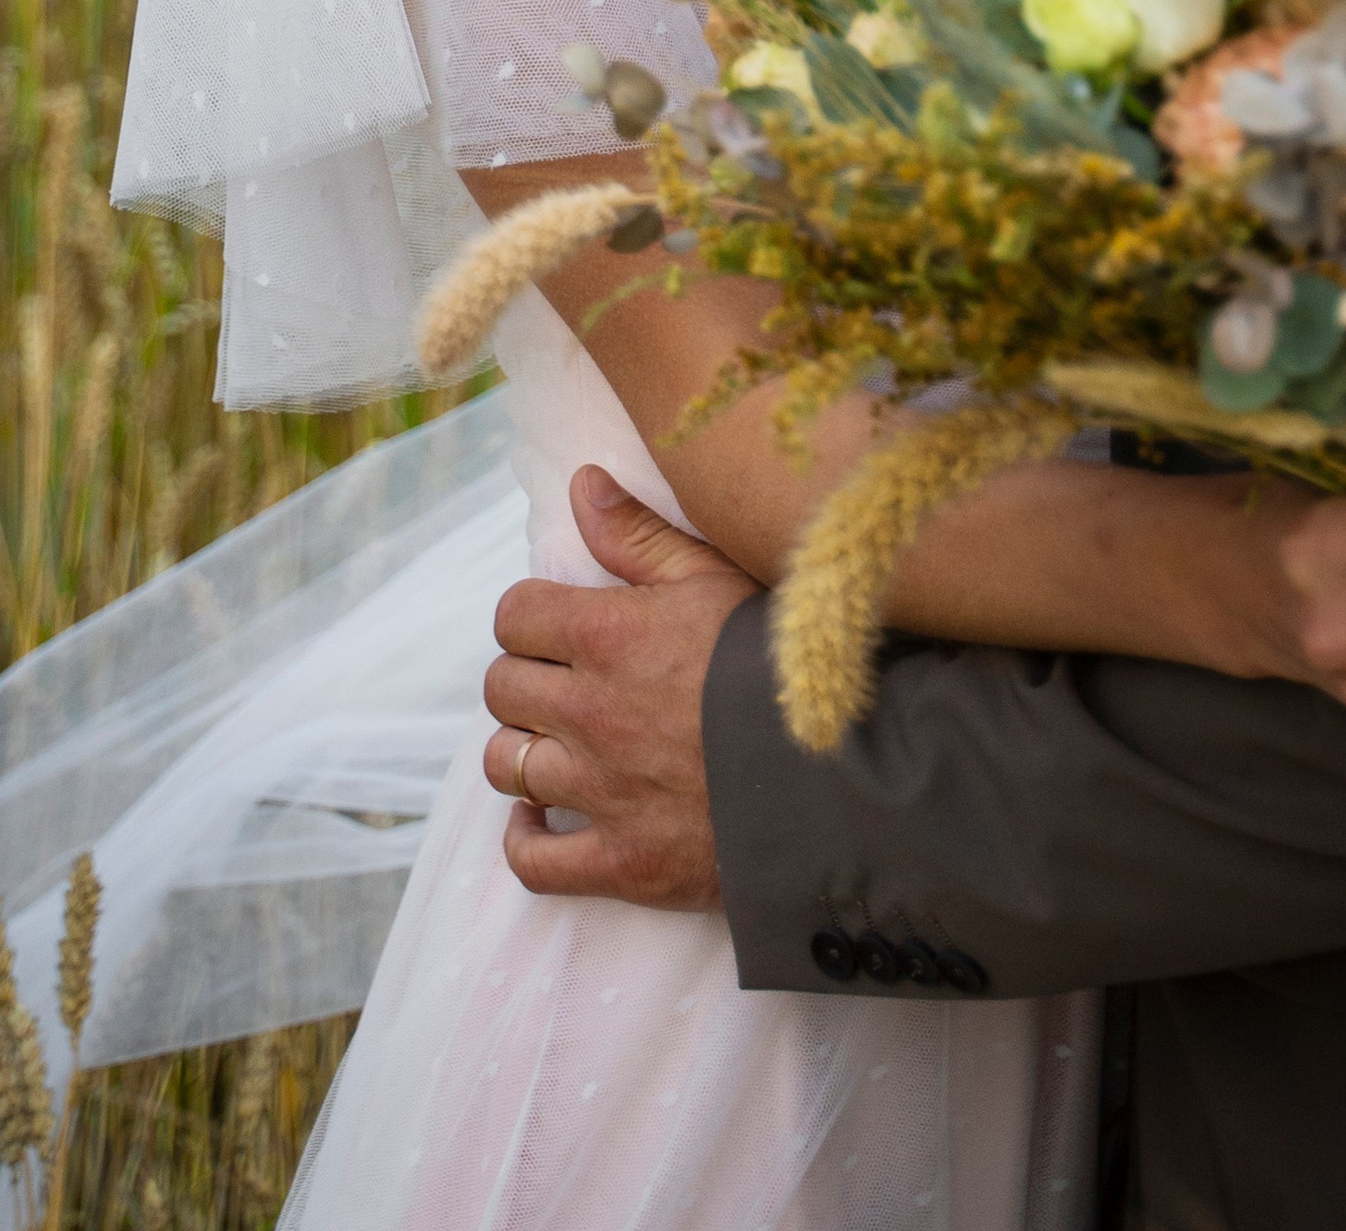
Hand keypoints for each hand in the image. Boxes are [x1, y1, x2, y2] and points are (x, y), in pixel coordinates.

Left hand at [483, 466, 754, 906]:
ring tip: (558, 744)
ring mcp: (601, 792)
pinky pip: (533, 861)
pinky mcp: (621, 861)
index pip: (515, 614)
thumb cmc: (782, 661)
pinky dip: (526, 840)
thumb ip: (639, 534)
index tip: (559, 626)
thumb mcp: (717, 577)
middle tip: (566, 683)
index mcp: (609, 635)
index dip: (531, 616)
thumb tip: (581, 483)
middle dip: (526, 678)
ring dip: (523, 751)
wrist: (842, 769)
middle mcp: (589, 712)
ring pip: (506, 766)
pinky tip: (543, 818)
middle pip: (503, 688)